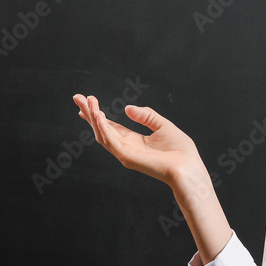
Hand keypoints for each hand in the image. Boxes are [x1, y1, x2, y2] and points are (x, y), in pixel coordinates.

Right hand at [72, 94, 201, 187]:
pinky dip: (103, 128)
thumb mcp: (163, 126)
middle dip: (89, 113)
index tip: (87, 101)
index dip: (97, 114)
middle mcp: (127, 147)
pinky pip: (111, 142)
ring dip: (94, 118)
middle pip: (102, 129)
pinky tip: (99, 115)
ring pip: (102, 135)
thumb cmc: (181, 151)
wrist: (188, 167)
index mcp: (134, 141)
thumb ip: (146, 116)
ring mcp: (125, 154)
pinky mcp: (128, 158)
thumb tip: (127, 107)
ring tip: (88, 102)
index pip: (110, 126)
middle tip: (77, 97)